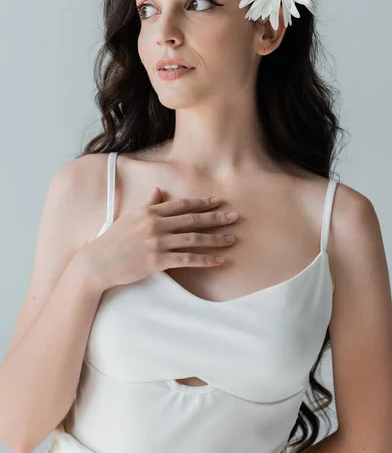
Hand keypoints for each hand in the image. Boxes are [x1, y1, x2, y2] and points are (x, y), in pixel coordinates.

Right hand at [83, 187, 237, 291]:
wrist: (96, 262)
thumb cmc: (113, 240)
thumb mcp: (130, 218)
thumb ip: (148, 204)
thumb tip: (159, 190)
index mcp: (149, 211)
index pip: (181, 204)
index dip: (202, 203)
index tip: (218, 201)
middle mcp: (155, 223)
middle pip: (192, 219)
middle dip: (215, 217)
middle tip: (234, 216)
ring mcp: (157, 242)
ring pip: (193, 238)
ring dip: (215, 238)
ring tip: (231, 238)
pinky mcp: (157, 260)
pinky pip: (187, 259)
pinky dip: (205, 259)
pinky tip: (218, 260)